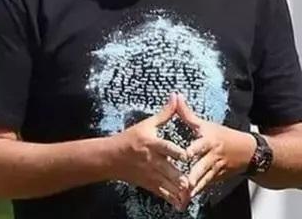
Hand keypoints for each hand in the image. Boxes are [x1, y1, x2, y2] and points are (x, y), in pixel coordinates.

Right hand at [109, 93, 190, 210]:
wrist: (110, 158)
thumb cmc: (130, 139)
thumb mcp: (147, 124)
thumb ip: (165, 113)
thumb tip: (176, 96)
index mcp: (152, 144)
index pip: (166, 148)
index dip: (176, 152)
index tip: (187, 155)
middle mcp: (152, 160)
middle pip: (167, 170)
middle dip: (179, 177)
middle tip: (191, 182)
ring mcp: (150, 174)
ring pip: (165, 184)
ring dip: (177, 190)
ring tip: (190, 195)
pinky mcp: (148, 183)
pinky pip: (161, 192)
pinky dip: (171, 198)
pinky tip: (181, 204)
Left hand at [177, 95, 256, 197]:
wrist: (247, 151)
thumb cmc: (222, 135)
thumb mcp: (206, 124)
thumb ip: (187, 114)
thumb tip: (176, 97)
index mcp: (208, 140)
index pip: (199, 146)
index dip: (191, 151)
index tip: (183, 155)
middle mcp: (212, 155)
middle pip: (201, 167)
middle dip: (192, 175)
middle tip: (183, 183)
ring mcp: (215, 168)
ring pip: (203, 180)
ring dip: (193, 188)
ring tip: (182, 196)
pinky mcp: (216, 178)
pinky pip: (204, 186)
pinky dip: (196, 193)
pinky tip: (186, 200)